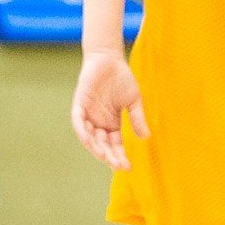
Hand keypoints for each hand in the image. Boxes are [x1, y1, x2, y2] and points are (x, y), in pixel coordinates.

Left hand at [71, 49, 147, 171]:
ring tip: (105, 156)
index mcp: (112, 124)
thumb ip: (137, 118)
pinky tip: (89, 140)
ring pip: (89, 138)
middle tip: (118, 165)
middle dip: (110, 156)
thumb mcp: (133, 100)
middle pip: (103, 145)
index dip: (120, 156)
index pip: (115, 145)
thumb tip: (146, 137)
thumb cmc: (122, 78)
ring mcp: (88, 115)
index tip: (127, 166)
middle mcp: (99, 123)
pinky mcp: (79, 105)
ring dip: (96, 148)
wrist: (109, 58)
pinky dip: (82, 132)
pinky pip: (78, 122)